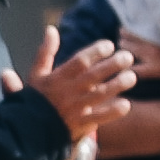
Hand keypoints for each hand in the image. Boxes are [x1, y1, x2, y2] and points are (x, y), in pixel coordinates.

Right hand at [25, 27, 142, 146]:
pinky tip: (126, 105)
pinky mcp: (80, 124)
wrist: (28, 130)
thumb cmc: (35, 100)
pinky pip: (98, 117)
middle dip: (112, 65)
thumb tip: (51, 29)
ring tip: (132, 77)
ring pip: (99, 95)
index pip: (79, 61)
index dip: (95, 52)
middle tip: (128, 57)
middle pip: (94, 75)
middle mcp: (68, 91)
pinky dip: (112, 112)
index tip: (109, 45)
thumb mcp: (35, 74)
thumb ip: (45, 52)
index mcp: (58, 78)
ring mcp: (75, 108)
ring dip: (117, 85)